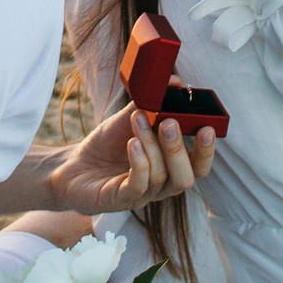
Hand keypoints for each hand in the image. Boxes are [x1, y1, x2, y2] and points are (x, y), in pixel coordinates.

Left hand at [43, 97, 216, 217]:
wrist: (75, 165)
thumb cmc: (108, 144)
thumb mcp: (131, 119)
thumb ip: (153, 103)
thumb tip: (174, 82)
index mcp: (170, 166)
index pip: (199, 165)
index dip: (207, 150)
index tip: (207, 127)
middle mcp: (161, 184)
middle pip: (186, 177)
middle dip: (180, 148)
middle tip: (170, 123)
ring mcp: (142, 195)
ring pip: (160, 177)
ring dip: (152, 146)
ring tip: (139, 120)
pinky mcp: (120, 200)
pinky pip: (137, 186)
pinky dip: (139, 163)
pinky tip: (133, 144)